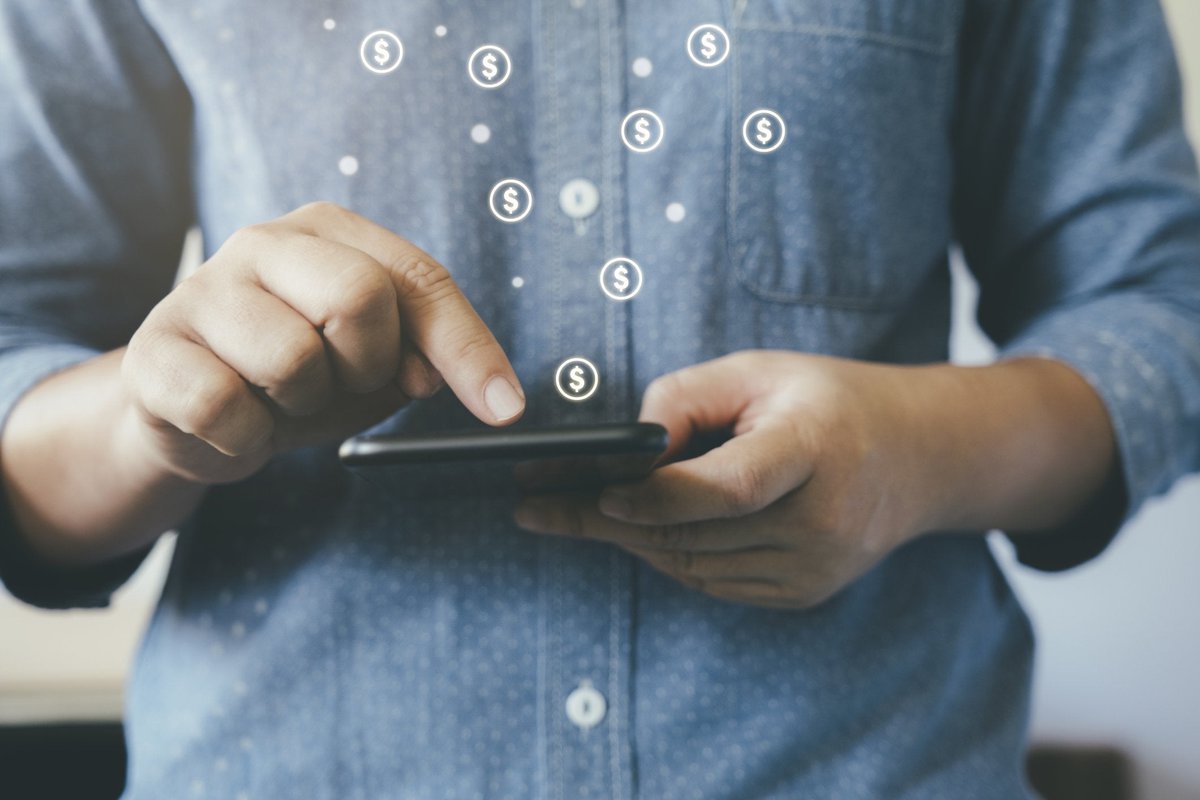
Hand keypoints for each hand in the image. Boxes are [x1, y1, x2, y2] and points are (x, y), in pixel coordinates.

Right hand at [121, 201, 523, 483]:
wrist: (188, 410)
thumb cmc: (294, 375)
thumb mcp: (372, 362)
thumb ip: (419, 355)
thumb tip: (444, 378)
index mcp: (329, 231)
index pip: (419, 279)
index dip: (468, 348)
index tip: (505, 408)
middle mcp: (263, 242)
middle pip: (359, 298)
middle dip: (368, 366)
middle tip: (343, 383)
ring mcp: (202, 291)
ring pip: (293, 359)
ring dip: (304, 405)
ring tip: (280, 398)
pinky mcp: (155, 351)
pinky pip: (227, 409)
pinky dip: (249, 438)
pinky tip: (238, 423)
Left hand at [513, 351, 941, 609]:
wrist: (918, 458)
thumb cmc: (828, 401)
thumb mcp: (758, 371)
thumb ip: (684, 398)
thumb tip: (624, 448)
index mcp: (815, 449)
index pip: (728, 487)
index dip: (656, 497)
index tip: (594, 493)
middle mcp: (820, 521)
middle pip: (692, 533)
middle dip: (603, 522)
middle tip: (535, 508)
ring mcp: (814, 568)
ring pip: (691, 565)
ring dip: (626, 540)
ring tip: (565, 514)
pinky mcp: (803, 592)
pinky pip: (712, 581)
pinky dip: (667, 554)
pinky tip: (634, 529)